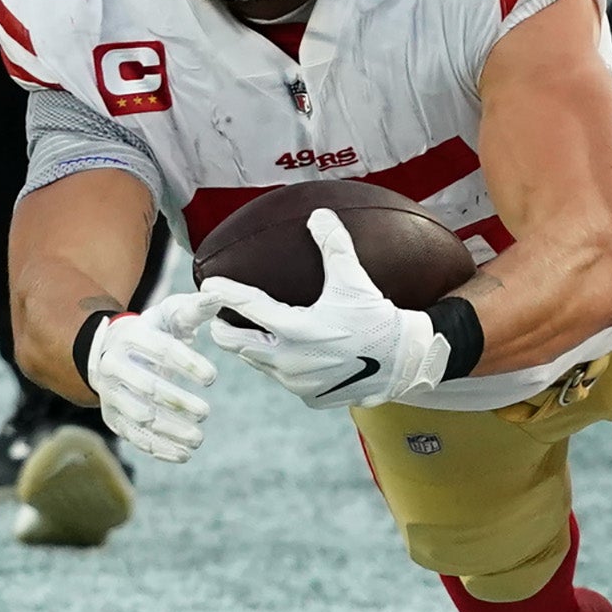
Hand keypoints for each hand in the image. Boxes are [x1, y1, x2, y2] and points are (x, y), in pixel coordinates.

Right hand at [85, 297, 219, 463]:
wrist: (109, 353)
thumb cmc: (151, 332)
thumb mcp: (169, 315)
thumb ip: (195, 308)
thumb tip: (218, 296)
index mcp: (130, 336)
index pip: (160, 349)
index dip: (187, 364)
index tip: (213, 377)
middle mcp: (114, 365)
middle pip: (148, 386)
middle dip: (178, 402)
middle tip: (207, 412)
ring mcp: (110, 394)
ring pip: (140, 415)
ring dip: (170, 429)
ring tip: (199, 437)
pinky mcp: (112, 418)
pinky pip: (135, 437)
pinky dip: (159, 448)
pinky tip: (184, 454)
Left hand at [197, 211, 450, 408]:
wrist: (403, 363)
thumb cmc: (377, 319)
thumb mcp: (354, 280)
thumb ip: (333, 245)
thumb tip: (319, 214)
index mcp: (296, 330)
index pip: (248, 307)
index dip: (224, 293)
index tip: (208, 285)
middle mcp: (289, 360)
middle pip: (235, 344)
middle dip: (224, 328)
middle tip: (221, 315)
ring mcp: (296, 383)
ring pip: (257, 363)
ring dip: (251, 347)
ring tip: (250, 331)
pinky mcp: (308, 397)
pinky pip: (282, 378)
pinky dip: (279, 364)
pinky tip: (287, 352)